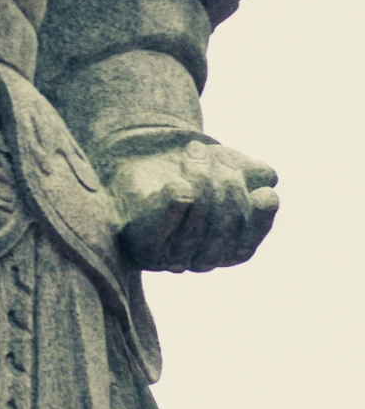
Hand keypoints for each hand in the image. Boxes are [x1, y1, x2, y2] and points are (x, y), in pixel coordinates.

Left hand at [107, 137, 278, 270]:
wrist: (140, 160)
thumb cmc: (192, 168)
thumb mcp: (227, 166)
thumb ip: (252, 174)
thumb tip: (269, 178)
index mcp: (225, 251)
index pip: (247, 243)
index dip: (260, 220)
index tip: (265, 193)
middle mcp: (200, 260)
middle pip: (224, 226)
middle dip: (228, 185)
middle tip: (218, 153)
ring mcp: (169, 255)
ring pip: (196, 218)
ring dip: (201, 176)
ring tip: (194, 148)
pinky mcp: (142, 242)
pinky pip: (164, 222)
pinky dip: (175, 200)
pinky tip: (180, 182)